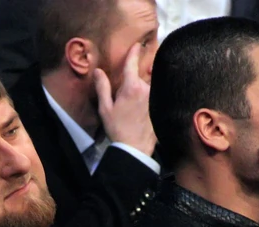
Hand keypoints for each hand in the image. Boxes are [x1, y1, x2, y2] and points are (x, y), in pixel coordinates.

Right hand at [94, 42, 156, 156]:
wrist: (135, 148)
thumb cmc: (118, 129)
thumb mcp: (105, 108)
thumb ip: (102, 87)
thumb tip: (98, 71)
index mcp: (132, 87)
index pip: (132, 63)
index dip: (134, 52)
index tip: (136, 45)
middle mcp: (146, 88)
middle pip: (143, 74)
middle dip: (139, 73)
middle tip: (134, 77)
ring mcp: (155, 97)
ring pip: (150, 84)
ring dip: (146, 84)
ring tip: (139, 94)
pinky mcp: (160, 105)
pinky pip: (156, 94)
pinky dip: (152, 93)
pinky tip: (147, 102)